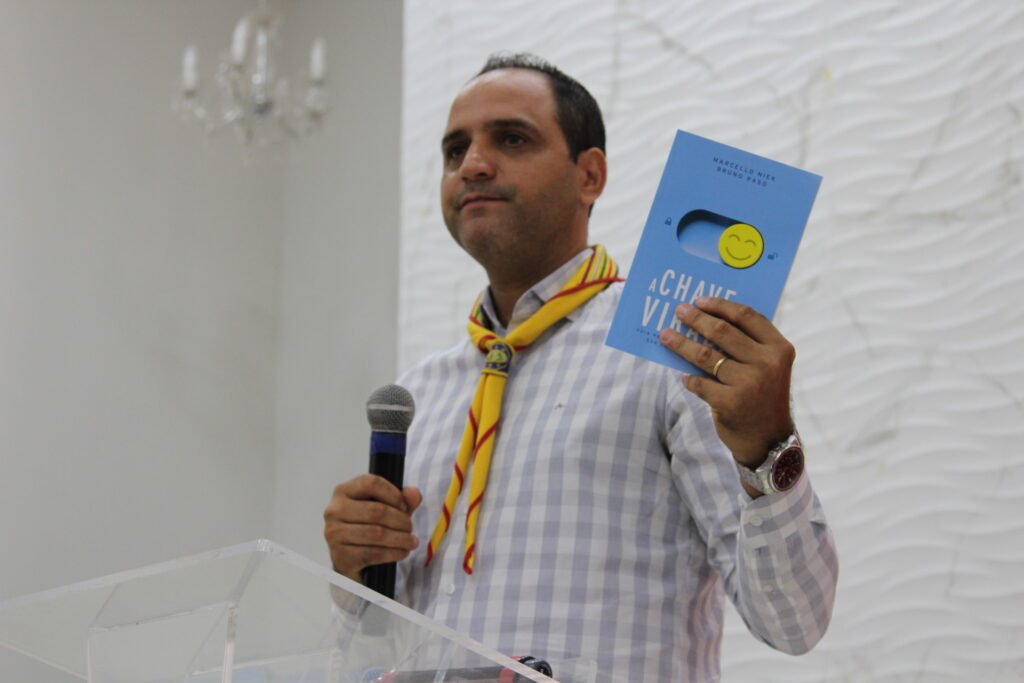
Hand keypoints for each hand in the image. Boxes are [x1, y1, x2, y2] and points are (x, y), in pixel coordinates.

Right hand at [323, 475, 421, 581]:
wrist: (349, 558)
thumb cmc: (365, 527)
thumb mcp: (385, 508)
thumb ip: (402, 499)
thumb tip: (414, 494)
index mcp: (343, 491)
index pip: (370, 483)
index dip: (393, 494)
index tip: (405, 506)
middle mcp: (334, 510)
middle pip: (376, 510)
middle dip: (400, 520)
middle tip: (410, 527)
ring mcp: (334, 533)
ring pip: (376, 534)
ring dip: (400, 539)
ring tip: (411, 541)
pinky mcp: (340, 556)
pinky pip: (372, 553)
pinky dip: (393, 553)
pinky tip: (402, 552)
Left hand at [659, 297, 793, 468]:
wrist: (770, 442)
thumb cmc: (763, 397)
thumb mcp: (767, 368)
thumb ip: (747, 345)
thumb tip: (705, 319)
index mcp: (779, 349)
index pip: (747, 316)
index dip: (721, 305)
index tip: (700, 300)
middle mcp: (767, 363)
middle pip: (722, 331)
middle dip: (696, 319)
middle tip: (679, 311)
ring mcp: (749, 384)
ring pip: (705, 355)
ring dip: (681, 343)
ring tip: (666, 335)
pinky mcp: (730, 403)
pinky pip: (699, 382)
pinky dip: (689, 378)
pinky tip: (685, 377)